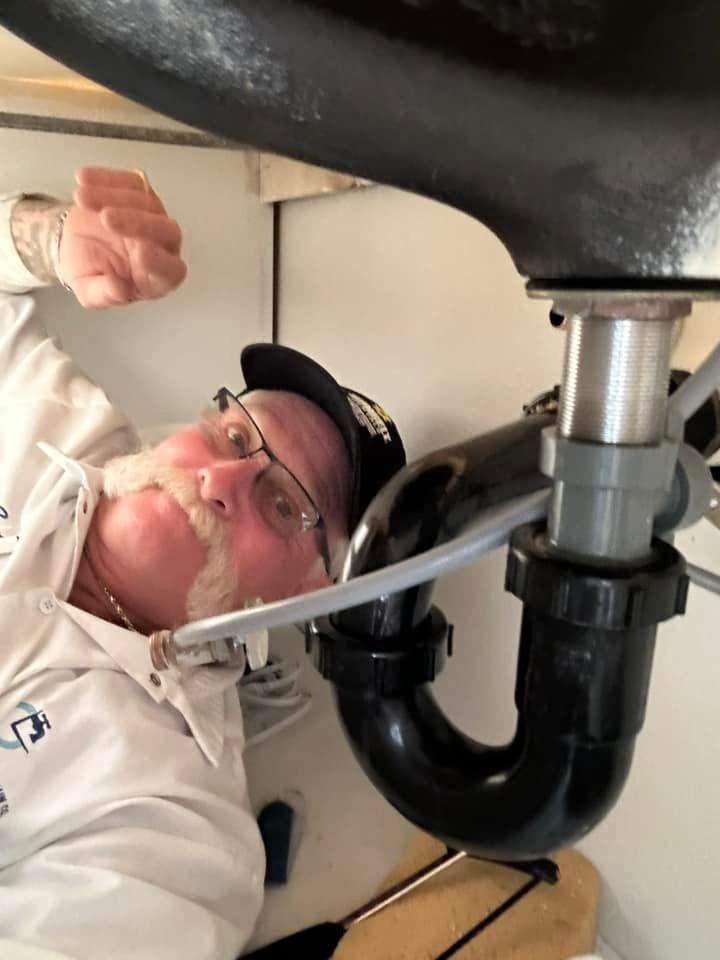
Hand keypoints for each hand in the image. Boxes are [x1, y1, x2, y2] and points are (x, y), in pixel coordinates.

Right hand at [61, 167, 186, 308]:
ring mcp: (154, 216)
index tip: (139, 252)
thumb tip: (119, 290)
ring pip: (147, 202)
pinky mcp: (140, 192)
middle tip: (106, 218)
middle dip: (137, 223)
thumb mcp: (89, 290)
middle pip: (167, 232)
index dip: (159, 263)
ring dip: (114, 197)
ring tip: (81, 199)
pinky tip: (84, 179)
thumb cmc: (87, 269)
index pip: (171, 271)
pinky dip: (109, 178)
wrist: (72, 243)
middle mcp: (162, 246)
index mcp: (156, 278)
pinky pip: (133, 181)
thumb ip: (104, 294)